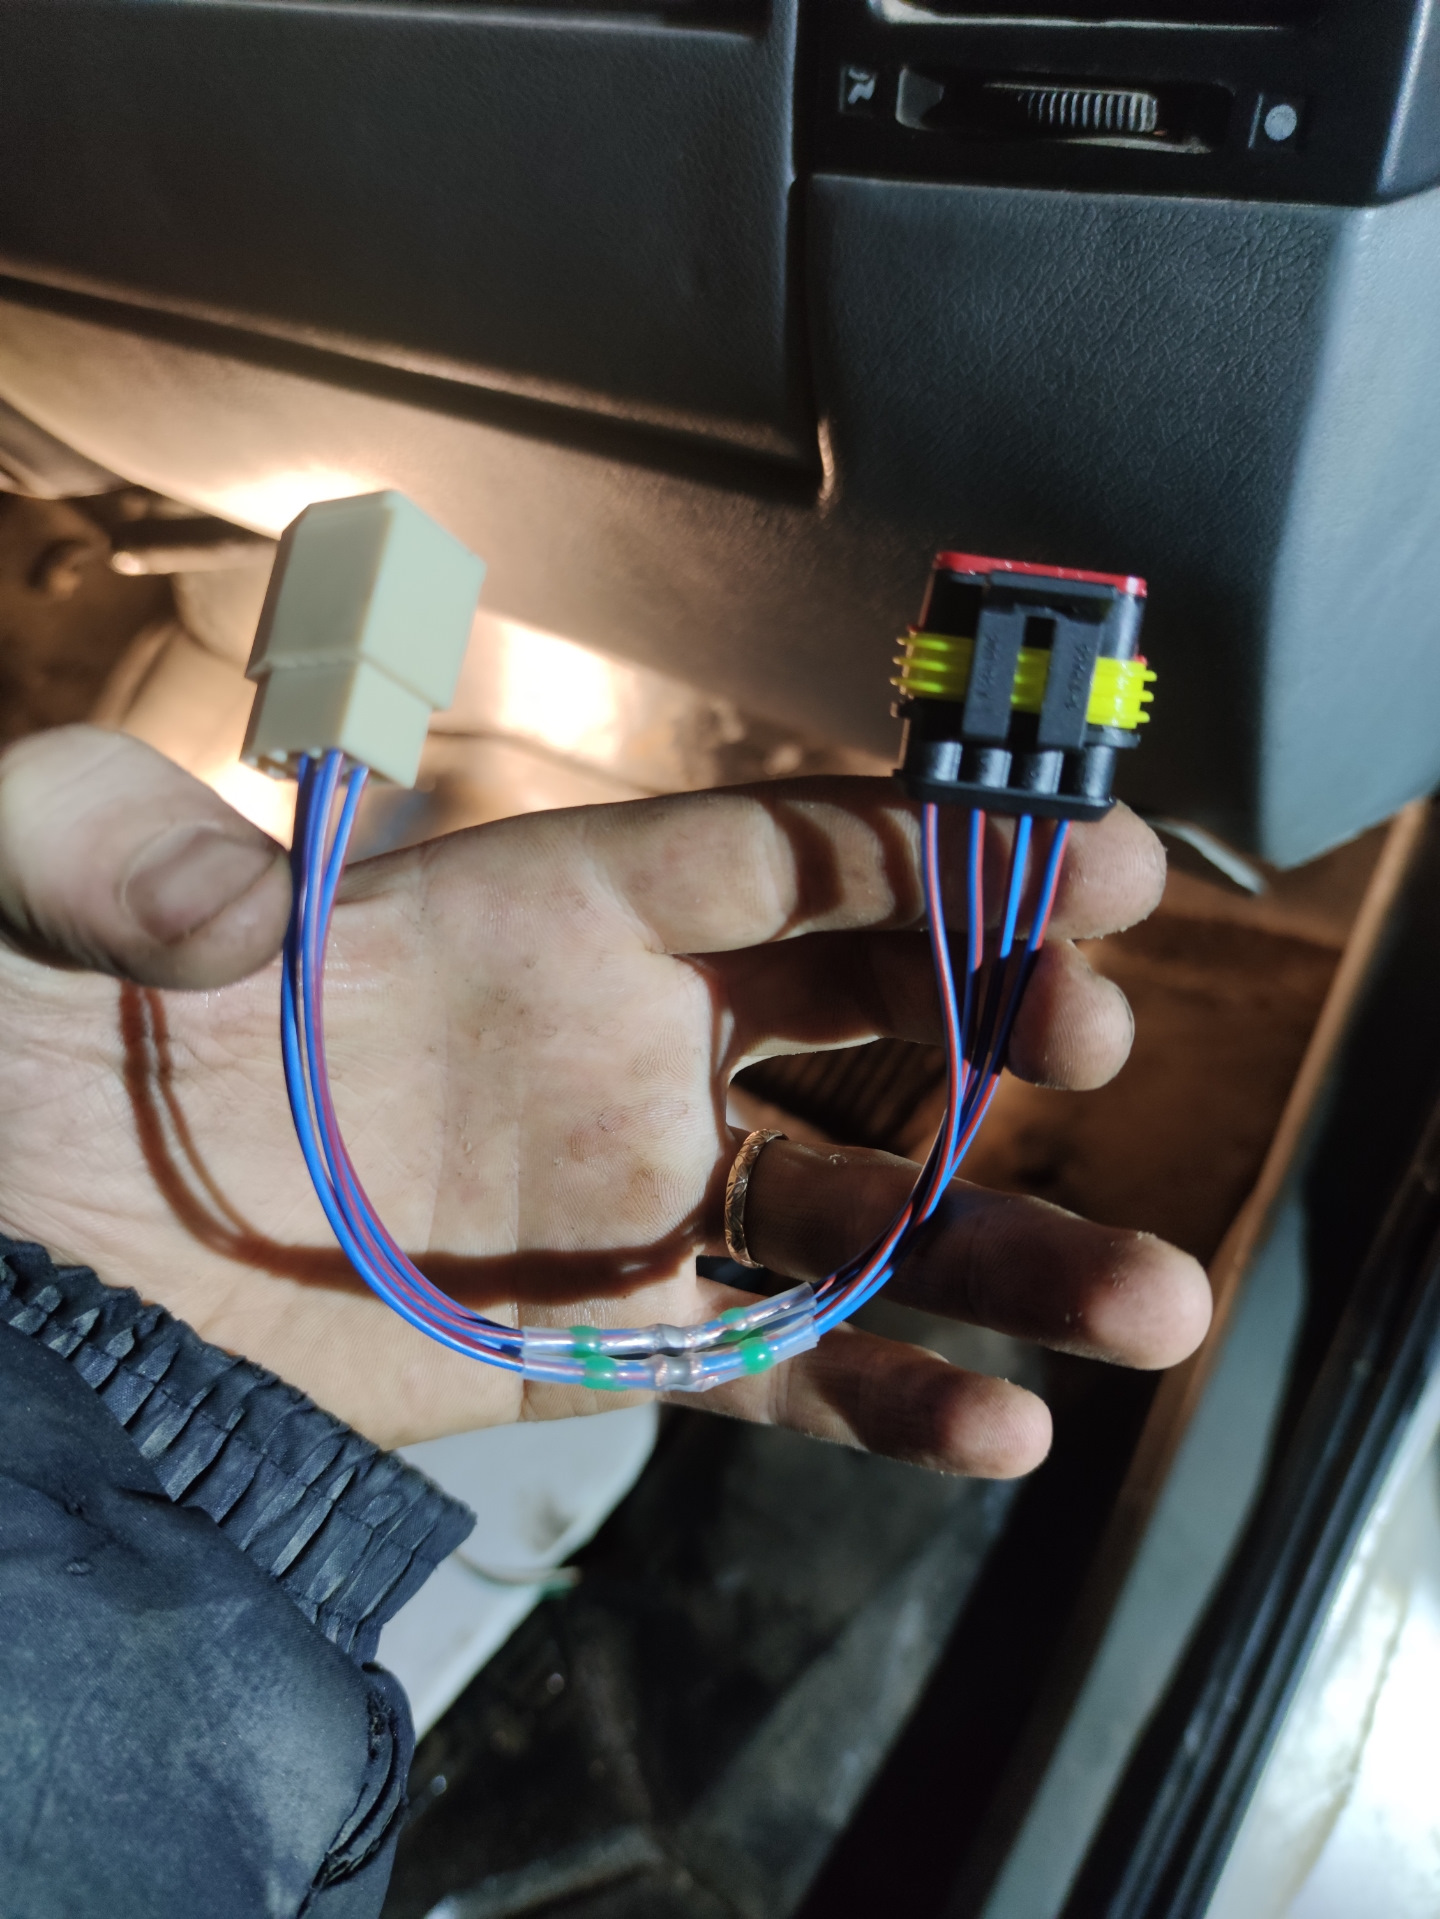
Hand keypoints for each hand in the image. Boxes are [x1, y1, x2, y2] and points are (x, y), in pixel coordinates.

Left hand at [0, 726, 1209, 1474]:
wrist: (57, 1231)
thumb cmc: (52, 1032)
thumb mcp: (46, 878)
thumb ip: (111, 845)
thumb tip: (221, 912)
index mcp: (541, 902)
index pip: (780, 857)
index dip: (930, 852)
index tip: (1077, 851)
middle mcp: (623, 1039)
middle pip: (866, 1017)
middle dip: (1001, 1013)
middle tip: (1094, 1034)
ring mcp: (628, 1194)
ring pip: (862, 1215)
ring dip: (1011, 1251)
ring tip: (1159, 1299)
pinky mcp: (603, 1339)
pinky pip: (772, 1369)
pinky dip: (884, 1403)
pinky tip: (998, 1434)